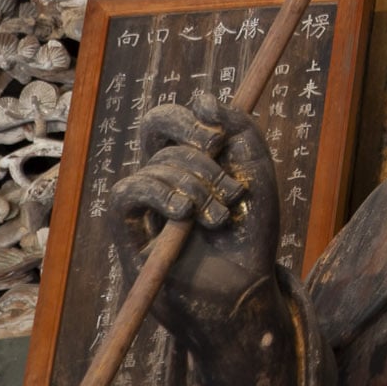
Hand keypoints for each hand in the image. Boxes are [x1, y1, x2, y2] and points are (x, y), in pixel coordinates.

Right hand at [109, 91, 278, 354]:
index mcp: (195, 157)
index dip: (192, 117)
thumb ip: (241, 130)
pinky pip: (128, 191)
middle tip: (221, 160)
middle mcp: (166, 173)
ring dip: (196, 183)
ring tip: (220, 217)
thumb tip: (202, 97)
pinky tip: (183, 213)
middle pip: (156, 124)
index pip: (176, 117)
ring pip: (158, 162)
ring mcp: (146, 200)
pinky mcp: (128, 228)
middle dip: (194, 139)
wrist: (244, 288)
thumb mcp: (258, 175)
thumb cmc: (252, 234)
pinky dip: (158, 192)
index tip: (219, 138)